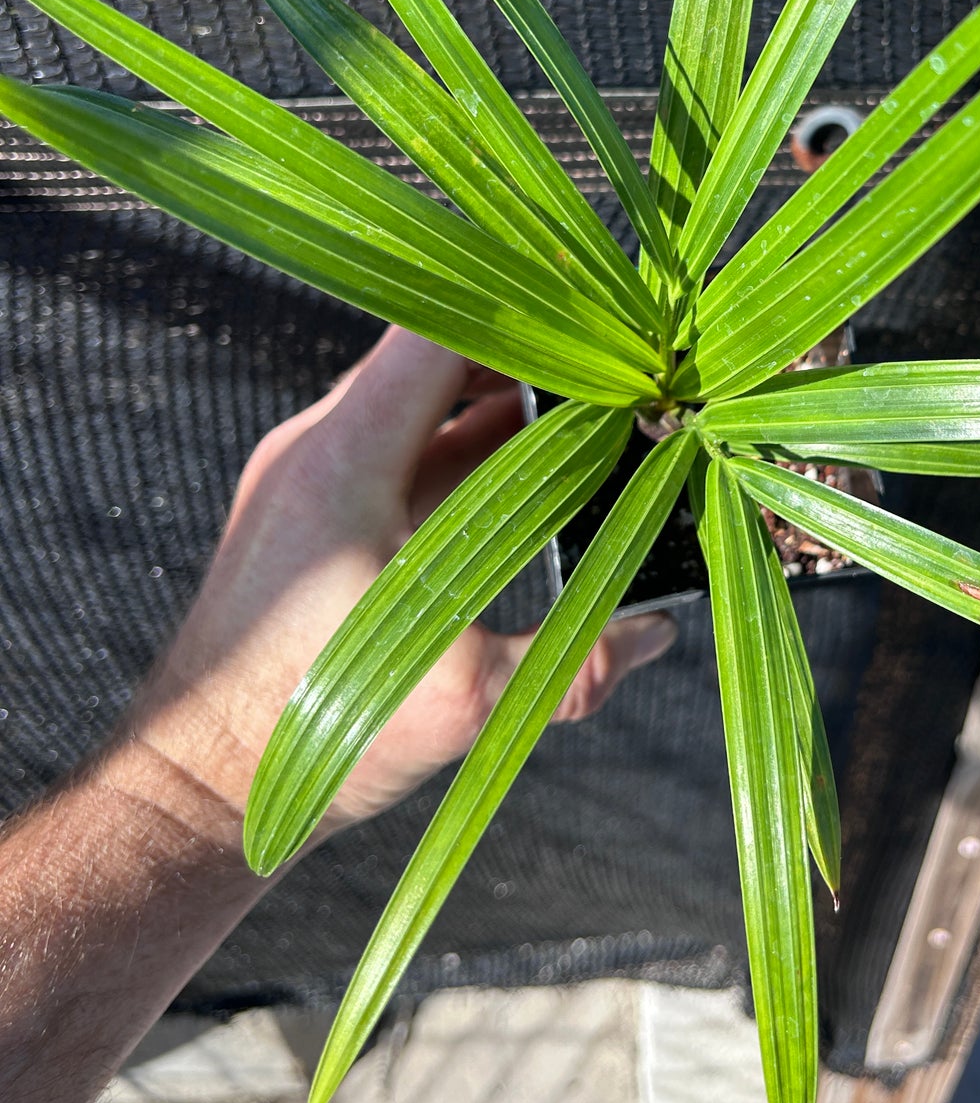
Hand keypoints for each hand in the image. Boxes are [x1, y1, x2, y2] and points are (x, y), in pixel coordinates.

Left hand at [132, 326, 674, 848]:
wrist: (200, 785)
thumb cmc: (307, 733)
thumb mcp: (462, 702)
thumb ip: (574, 662)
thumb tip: (657, 628)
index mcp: (345, 457)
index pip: (436, 331)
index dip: (523, 317)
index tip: (596, 334)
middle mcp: (319, 446)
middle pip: (435, 357)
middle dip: (528, 363)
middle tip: (611, 387)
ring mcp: (311, 476)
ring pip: (421, 405)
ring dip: (500, 411)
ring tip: (587, 432)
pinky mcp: (314, 514)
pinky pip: (402, 451)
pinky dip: (465, 453)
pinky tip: (527, 492)